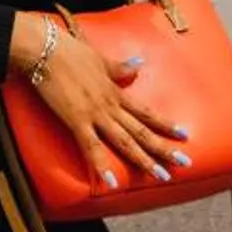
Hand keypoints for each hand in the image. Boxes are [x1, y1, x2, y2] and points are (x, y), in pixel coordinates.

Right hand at [11, 14, 186, 187]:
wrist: (46, 49)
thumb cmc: (69, 51)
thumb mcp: (100, 59)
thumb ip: (119, 67)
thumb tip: (139, 64)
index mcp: (116, 92)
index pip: (147, 113)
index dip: (166, 124)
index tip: (184, 135)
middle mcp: (111, 106)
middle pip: (142, 131)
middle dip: (164, 149)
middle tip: (185, 164)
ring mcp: (95, 114)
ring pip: (125, 142)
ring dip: (144, 160)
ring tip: (162, 176)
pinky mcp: (76, 120)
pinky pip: (91, 147)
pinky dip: (100, 164)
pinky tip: (110, 182)